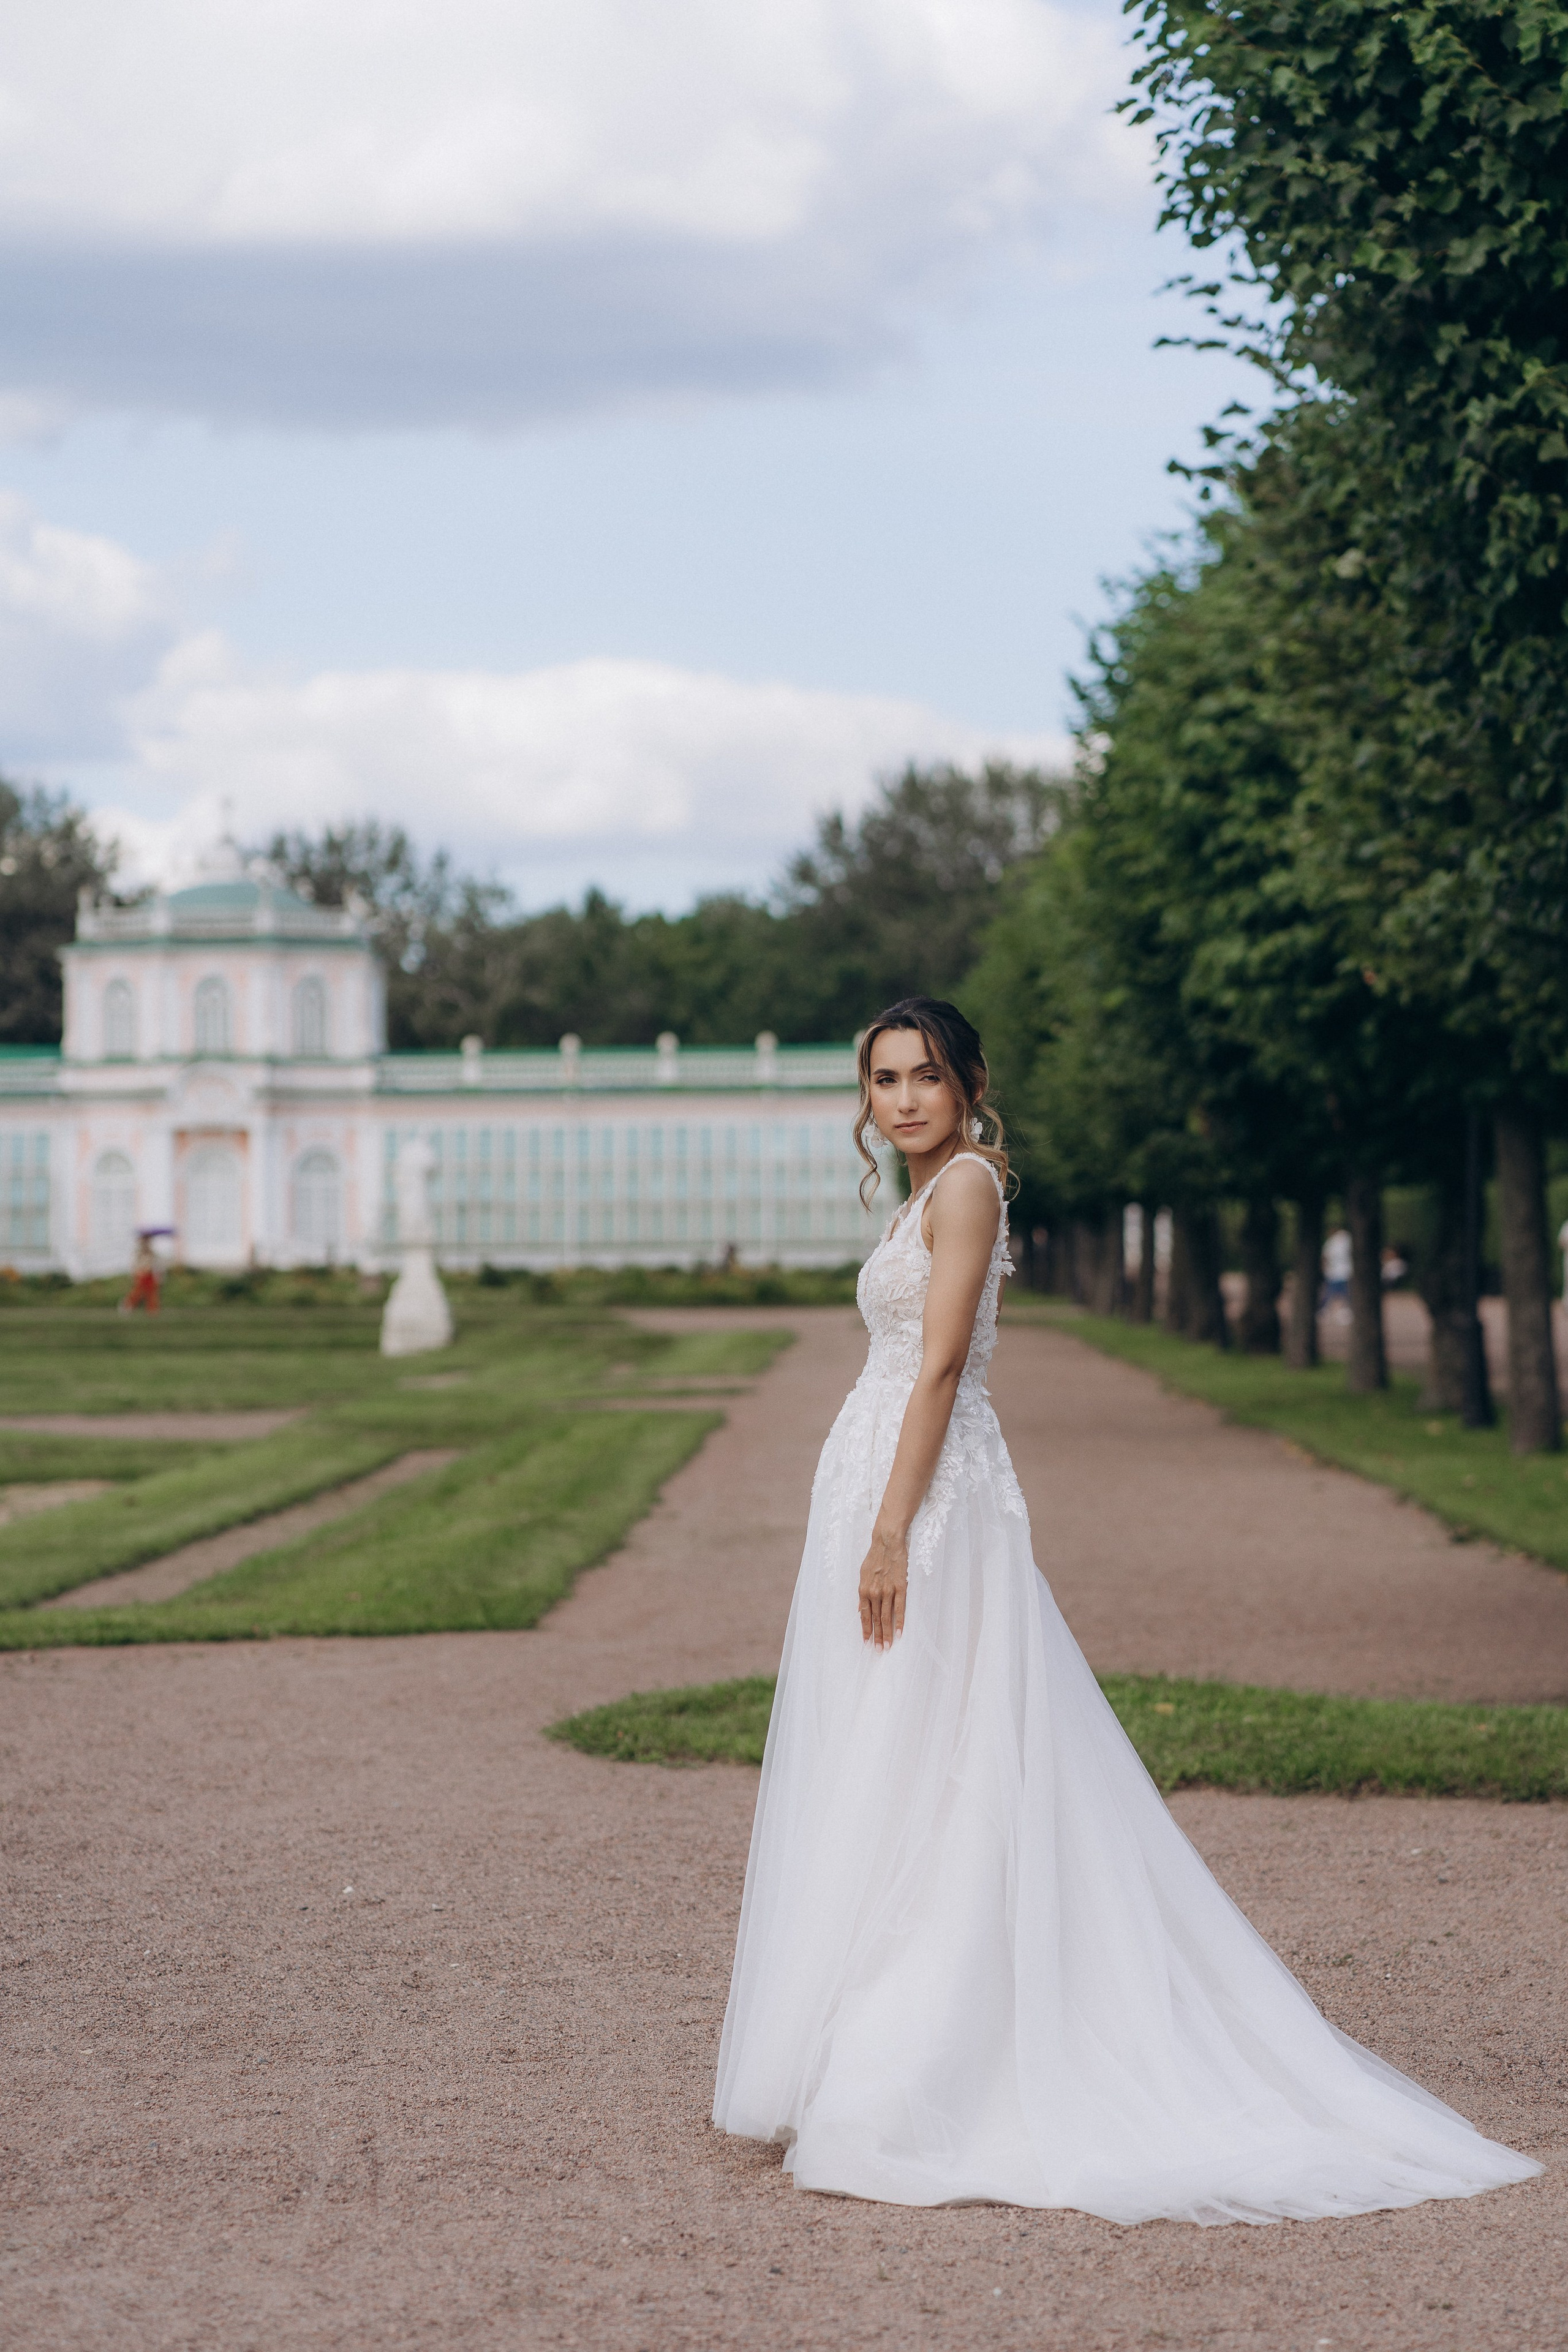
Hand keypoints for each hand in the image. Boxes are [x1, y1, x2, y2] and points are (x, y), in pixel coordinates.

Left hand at [858, 1524, 907, 1650]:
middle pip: (875, 1619)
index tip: (867, 1642)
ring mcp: (887, 1591)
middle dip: (877, 1636)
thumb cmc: (874, 1557)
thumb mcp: (862, 1574)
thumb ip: (862, 1593)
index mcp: (863, 1590)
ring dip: (887, 1633)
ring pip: (886, 1617)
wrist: (887, 1542)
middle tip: (878, 1650)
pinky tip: (899, 1632)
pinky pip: (900, 1608)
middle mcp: (874, 1593)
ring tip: (887, 1646)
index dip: (866, 1630)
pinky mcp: (900, 1587)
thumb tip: (859, 1608)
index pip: (864, 1615)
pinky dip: (899, 1621)